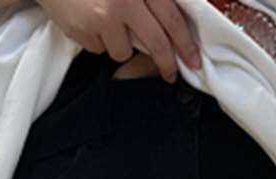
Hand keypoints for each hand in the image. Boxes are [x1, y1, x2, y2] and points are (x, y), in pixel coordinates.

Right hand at [38, 0, 201, 81]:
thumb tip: (172, 26)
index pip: (171, 18)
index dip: (185, 43)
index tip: (193, 60)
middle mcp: (123, 1)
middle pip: (155, 43)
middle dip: (166, 62)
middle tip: (171, 73)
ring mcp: (101, 18)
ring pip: (124, 51)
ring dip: (121, 43)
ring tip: (108, 22)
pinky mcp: (82, 31)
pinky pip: (99, 49)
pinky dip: (98, 40)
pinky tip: (90, 20)